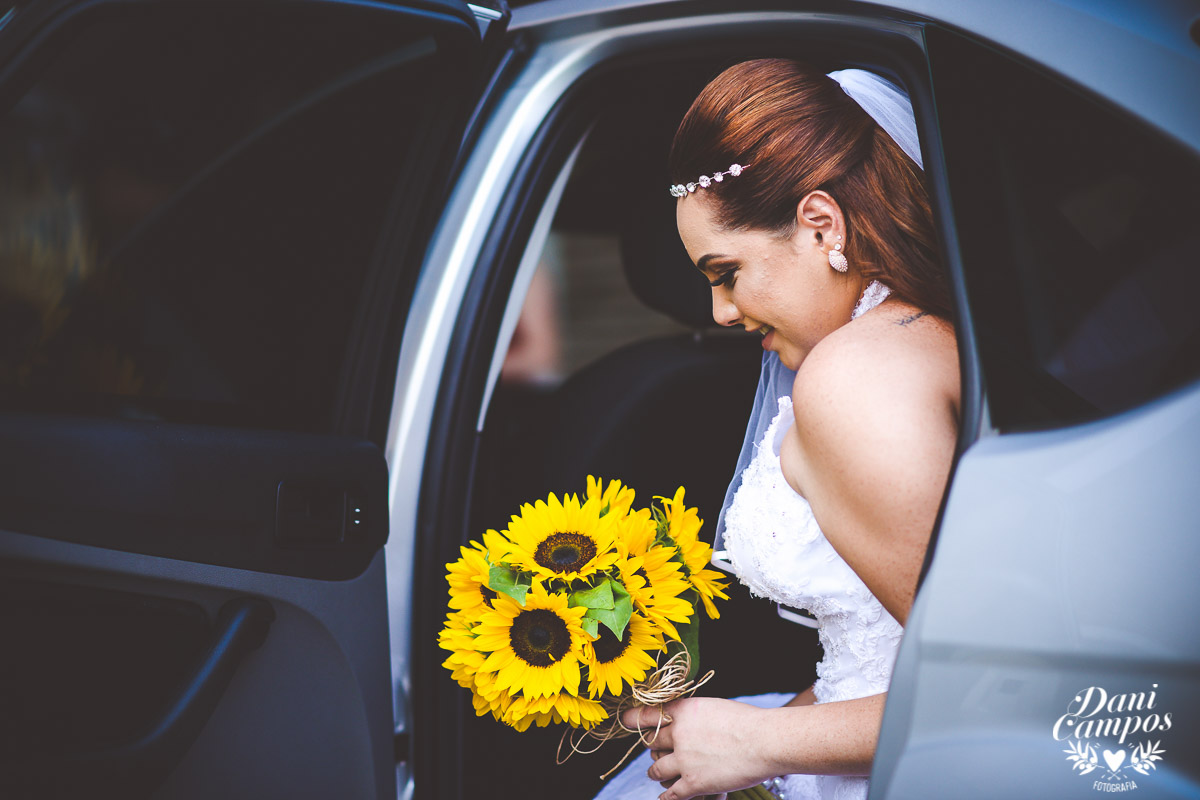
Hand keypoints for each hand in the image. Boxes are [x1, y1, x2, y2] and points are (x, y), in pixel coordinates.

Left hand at [623, 697, 775, 799]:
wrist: (764, 741)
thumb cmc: (747, 721)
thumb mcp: (713, 706)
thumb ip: (694, 715)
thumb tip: (684, 721)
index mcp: (683, 710)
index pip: (646, 714)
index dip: (633, 719)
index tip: (626, 721)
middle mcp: (678, 734)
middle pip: (650, 742)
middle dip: (652, 747)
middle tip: (655, 750)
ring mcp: (684, 760)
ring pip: (656, 769)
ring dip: (655, 771)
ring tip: (656, 773)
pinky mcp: (693, 783)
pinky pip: (671, 794)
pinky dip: (666, 797)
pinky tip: (664, 797)